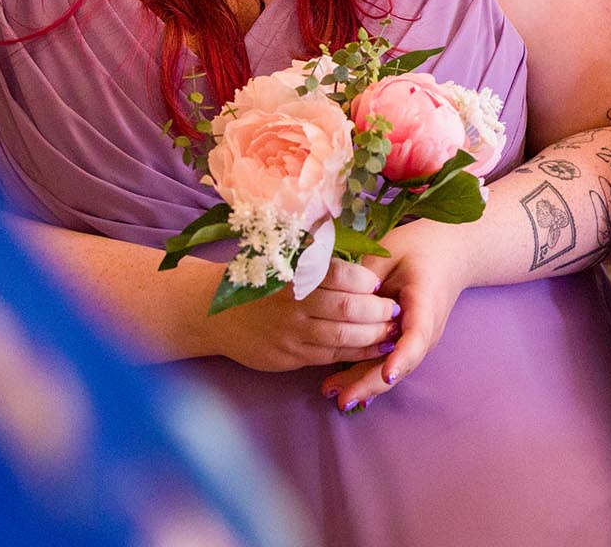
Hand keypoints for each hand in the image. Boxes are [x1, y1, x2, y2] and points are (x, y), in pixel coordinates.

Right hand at [207, 258, 398, 371]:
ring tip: (392, 329)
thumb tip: (365, 253)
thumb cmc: (260, 282)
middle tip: (395, 308)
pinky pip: (331, 356)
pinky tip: (375, 348)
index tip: (378, 282)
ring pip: (343, 336)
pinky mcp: (289, 357)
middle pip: (347, 308)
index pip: (338, 274)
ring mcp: (291, 333)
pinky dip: (358, 352)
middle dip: (378, 310)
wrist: (215, 314)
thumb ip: (318, 259)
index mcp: (293, 273)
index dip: (365, 280)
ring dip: (374, 334)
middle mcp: (292, 303)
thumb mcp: (283, 261)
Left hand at [321, 220, 472, 411]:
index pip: (418, 335)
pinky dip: (370, 375)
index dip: (403, 356)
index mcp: (426, 301)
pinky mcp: (411, 342)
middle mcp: (428, 328)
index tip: (387, 373)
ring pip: (396, 367)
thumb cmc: (419, 248)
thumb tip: (338, 305)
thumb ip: (365, 279)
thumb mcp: (391, 252)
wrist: (451, 253)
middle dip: (373, 382)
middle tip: (342, 398)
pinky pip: (391, 361)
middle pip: (404, 362)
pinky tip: (346, 389)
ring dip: (367, 383)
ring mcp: (422, 339)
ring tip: (333, 393)